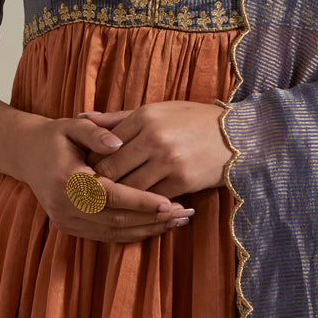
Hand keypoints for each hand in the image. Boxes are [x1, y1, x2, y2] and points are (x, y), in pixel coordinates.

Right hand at [16, 114, 194, 241]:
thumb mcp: (71, 125)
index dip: (140, 200)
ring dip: (147, 229)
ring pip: (113, 232)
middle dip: (151, 219)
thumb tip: (119, 142)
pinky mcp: (69, 228)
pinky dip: (132, 233)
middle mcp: (65, 206)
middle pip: (115, 219)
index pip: (110, 195)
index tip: (168, 202)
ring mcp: (66, 220)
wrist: (28, 155)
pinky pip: (105, 236)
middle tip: (183, 214)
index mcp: (67, 180)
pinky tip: (155, 227)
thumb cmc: (56, 136)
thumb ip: (95, 131)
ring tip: (177, 222)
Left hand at [79, 101, 232, 199]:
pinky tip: (140, 206)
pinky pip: (152, 200)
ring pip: (128, 189)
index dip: (92, 164)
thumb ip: (117, 118)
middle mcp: (154, 137)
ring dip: (119, 200)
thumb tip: (82, 117)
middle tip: (92, 195)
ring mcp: (168, 160)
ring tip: (112, 204)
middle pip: (110, 170)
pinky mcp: (182, 181)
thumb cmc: (192, 120)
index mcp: (145, 116)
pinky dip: (144, 205)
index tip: (86, 174)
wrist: (236, 134)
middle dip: (98, 186)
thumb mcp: (156, 111)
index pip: (104, 146)